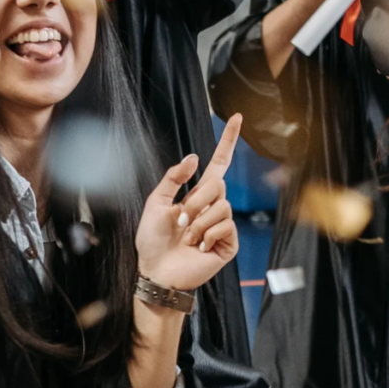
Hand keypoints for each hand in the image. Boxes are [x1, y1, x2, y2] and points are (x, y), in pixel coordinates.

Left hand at [136, 115, 242, 294]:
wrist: (157, 270)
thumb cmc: (152, 240)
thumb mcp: (156, 202)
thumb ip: (173, 178)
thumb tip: (194, 157)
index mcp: (197, 194)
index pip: (218, 163)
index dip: (226, 141)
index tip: (235, 117)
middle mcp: (213, 206)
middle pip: (218, 184)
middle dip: (195, 201)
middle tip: (181, 220)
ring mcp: (222, 225)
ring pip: (222, 206)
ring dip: (199, 222)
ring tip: (188, 237)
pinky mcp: (227, 243)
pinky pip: (225, 225)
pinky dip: (208, 235)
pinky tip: (199, 247)